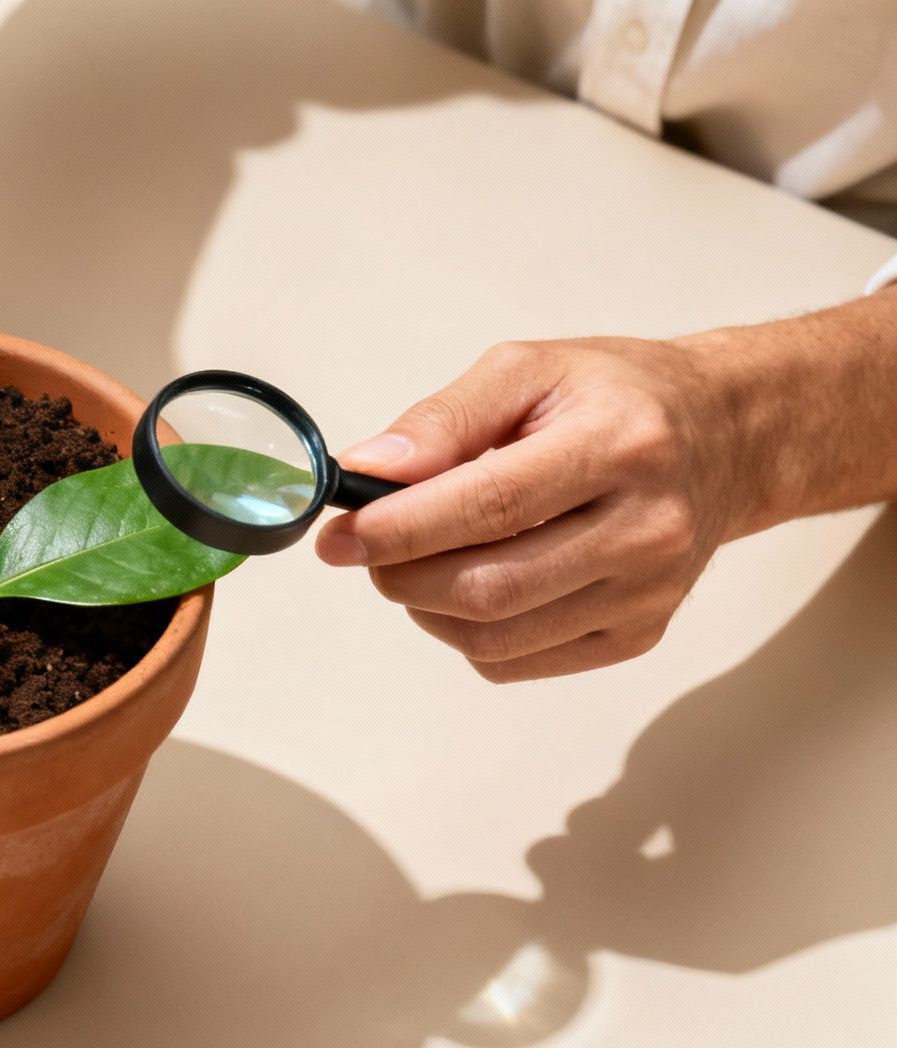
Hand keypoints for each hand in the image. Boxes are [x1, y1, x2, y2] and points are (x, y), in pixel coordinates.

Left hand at [313, 338, 752, 681]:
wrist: (725, 438)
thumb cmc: (618, 397)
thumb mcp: (529, 370)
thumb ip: (443, 420)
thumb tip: (366, 471)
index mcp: (620, 445)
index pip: (488, 506)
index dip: (398, 528)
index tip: (338, 535)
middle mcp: (647, 529)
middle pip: (487, 587)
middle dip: (399, 574)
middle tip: (366, 547)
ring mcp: (647, 593)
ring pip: (494, 638)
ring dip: (425, 608)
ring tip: (417, 560)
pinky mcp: (639, 635)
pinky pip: (516, 662)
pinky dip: (465, 634)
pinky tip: (469, 584)